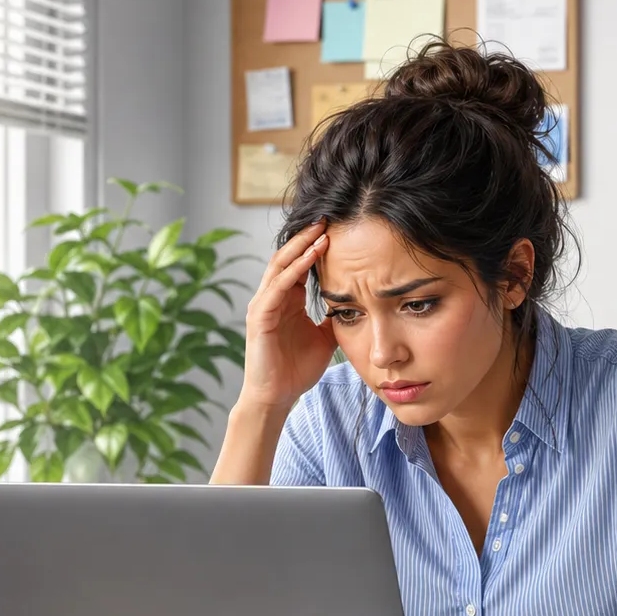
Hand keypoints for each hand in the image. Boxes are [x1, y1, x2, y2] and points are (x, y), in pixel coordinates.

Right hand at [237, 219, 338, 412]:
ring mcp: (263, 304)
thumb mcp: (325, 338)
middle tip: (328, 218)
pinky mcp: (259, 315)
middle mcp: (272, 297)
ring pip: (281, 266)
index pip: (300, 264)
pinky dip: (295, 269)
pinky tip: (312, 257)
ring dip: (302, 247)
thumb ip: (335, 319)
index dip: (316, 247)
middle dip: (308, 237)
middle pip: (288, 257)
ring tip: (321, 230)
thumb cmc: (297, 370)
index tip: (338, 230)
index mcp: (286, 300)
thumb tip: (356, 305)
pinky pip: (278, 286)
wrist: (277, 396)